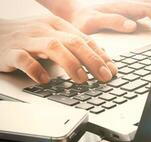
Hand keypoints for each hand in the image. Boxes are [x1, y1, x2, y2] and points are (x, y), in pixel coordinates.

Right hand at [0, 16, 116, 83]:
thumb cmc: (29, 38)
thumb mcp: (55, 37)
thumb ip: (75, 46)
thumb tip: (101, 56)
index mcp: (58, 25)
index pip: (85, 40)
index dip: (101, 56)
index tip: (112, 70)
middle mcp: (45, 29)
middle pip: (74, 42)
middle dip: (93, 60)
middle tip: (104, 77)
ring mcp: (28, 38)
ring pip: (53, 47)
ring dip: (71, 64)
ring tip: (82, 80)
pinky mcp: (11, 51)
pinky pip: (25, 59)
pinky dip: (37, 70)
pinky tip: (46, 80)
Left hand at [67, 0, 150, 33]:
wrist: (71, 9)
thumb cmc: (81, 17)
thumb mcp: (92, 21)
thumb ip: (113, 21)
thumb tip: (133, 25)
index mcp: (121, 5)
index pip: (148, 9)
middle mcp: (126, 3)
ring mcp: (126, 5)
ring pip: (150, 3)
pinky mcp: (124, 8)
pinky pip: (144, 7)